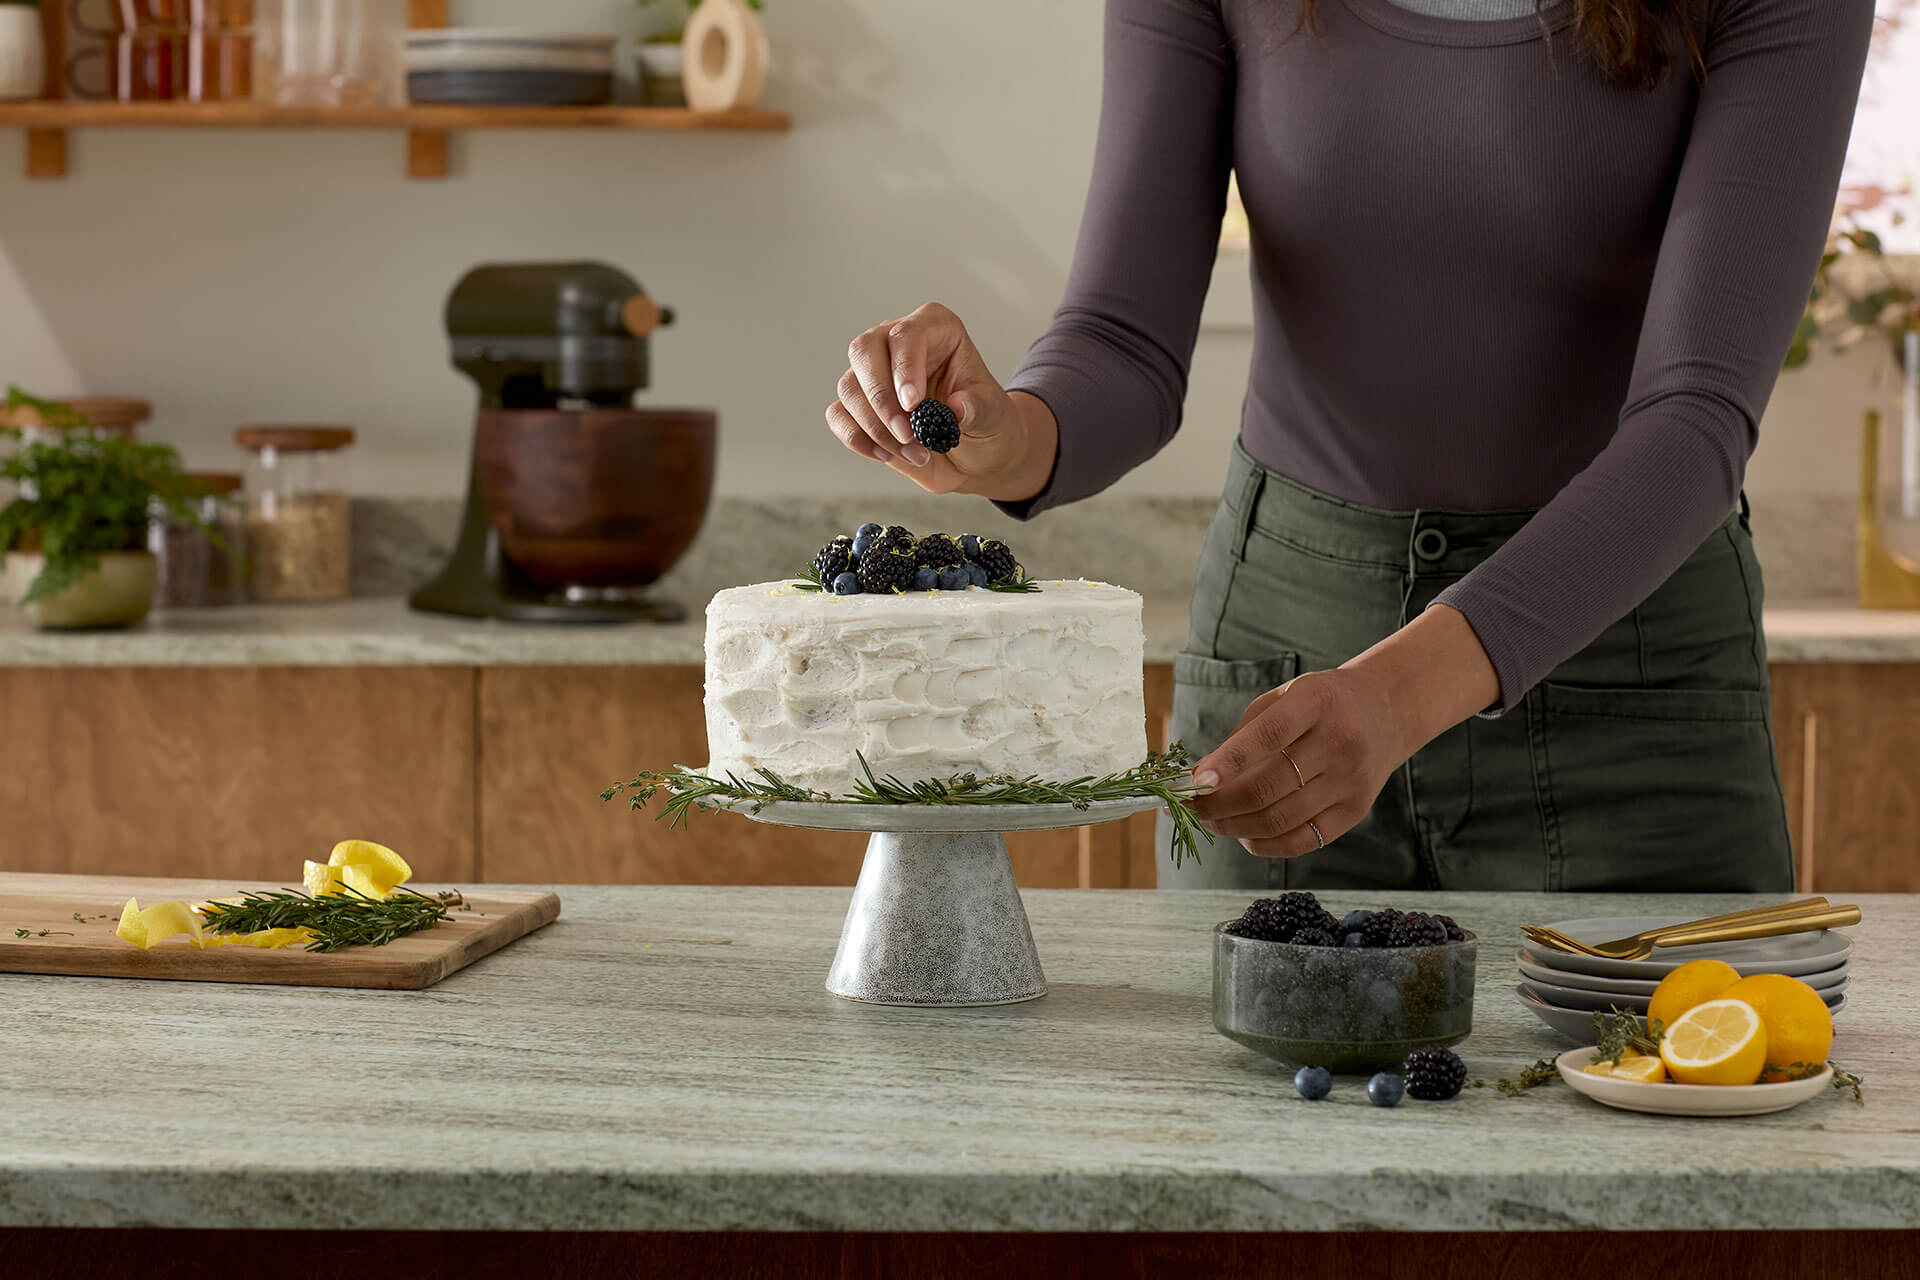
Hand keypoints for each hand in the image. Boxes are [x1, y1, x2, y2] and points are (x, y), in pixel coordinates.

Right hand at [827, 302, 1056, 501]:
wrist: (977, 455)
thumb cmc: (987, 423)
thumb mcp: (995, 415)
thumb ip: (979, 408)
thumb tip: (957, 408)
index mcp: (935, 329)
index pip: (907, 334)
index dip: (905, 367)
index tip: (914, 404)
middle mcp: (897, 342)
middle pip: (864, 351)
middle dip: (882, 398)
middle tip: (907, 434)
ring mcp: (874, 372)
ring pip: (849, 386)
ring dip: (876, 427)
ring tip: (913, 451)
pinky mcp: (859, 405)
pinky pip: (839, 415)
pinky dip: (858, 439)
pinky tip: (887, 454)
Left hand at [1188, 605, 1501, 856]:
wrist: (1385, 712)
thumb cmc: (1318, 705)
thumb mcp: (1282, 699)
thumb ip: (1243, 736)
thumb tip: (1199, 780)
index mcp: (1317, 703)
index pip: (1268, 736)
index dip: (1227, 763)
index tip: (1194, 782)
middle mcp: (1340, 742)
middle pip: (1269, 787)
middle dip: (1220, 804)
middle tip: (1193, 807)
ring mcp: (1352, 780)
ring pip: (1281, 819)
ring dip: (1235, 827)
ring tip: (1213, 821)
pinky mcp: (1356, 810)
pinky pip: (1302, 840)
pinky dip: (1264, 844)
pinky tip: (1244, 835)